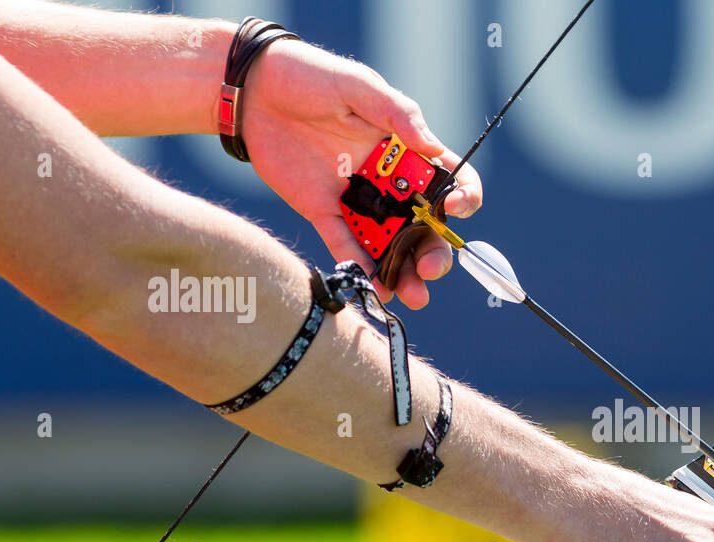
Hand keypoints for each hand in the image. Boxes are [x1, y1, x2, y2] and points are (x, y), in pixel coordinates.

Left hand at [237, 39, 481, 308]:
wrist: (251, 88)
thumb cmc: (310, 75)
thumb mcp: (359, 86)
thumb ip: (398, 114)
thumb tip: (432, 147)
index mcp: (406, 149)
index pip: (449, 179)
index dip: (462, 197)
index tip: (453, 209)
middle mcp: (389, 179)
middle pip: (424, 225)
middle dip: (434, 252)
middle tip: (429, 269)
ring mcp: (358, 199)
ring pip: (390, 244)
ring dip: (404, 272)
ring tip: (409, 295)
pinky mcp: (324, 211)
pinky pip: (346, 245)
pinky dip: (360, 267)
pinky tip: (373, 286)